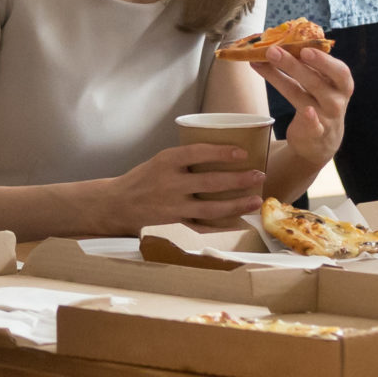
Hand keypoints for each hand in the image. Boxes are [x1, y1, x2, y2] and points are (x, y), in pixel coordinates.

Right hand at [97, 143, 267, 231]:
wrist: (118, 204)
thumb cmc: (144, 178)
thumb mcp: (160, 160)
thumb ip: (185, 159)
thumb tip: (221, 153)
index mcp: (166, 161)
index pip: (198, 152)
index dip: (222, 152)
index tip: (243, 152)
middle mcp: (170, 183)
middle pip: (211, 181)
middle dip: (238, 179)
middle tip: (259, 175)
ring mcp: (173, 205)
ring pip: (211, 207)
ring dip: (237, 204)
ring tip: (256, 200)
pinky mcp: (175, 223)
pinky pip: (203, 225)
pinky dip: (222, 224)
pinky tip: (238, 221)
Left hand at [256, 48, 351, 166]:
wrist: (322, 142)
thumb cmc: (319, 103)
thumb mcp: (320, 85)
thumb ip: (306, 67)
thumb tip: (277, 43)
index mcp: (341, 84)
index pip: (338, 70)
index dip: (322, 59)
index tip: (304, 48)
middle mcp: (336, 100)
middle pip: (316, 80)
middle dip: (293, 64)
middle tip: (273, 50)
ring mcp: (326, 117)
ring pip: (304, 97)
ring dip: (282, 79)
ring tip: (264, 63)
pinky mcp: (315, 133)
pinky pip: (314, 126)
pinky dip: (312, 119)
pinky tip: (307, 111)